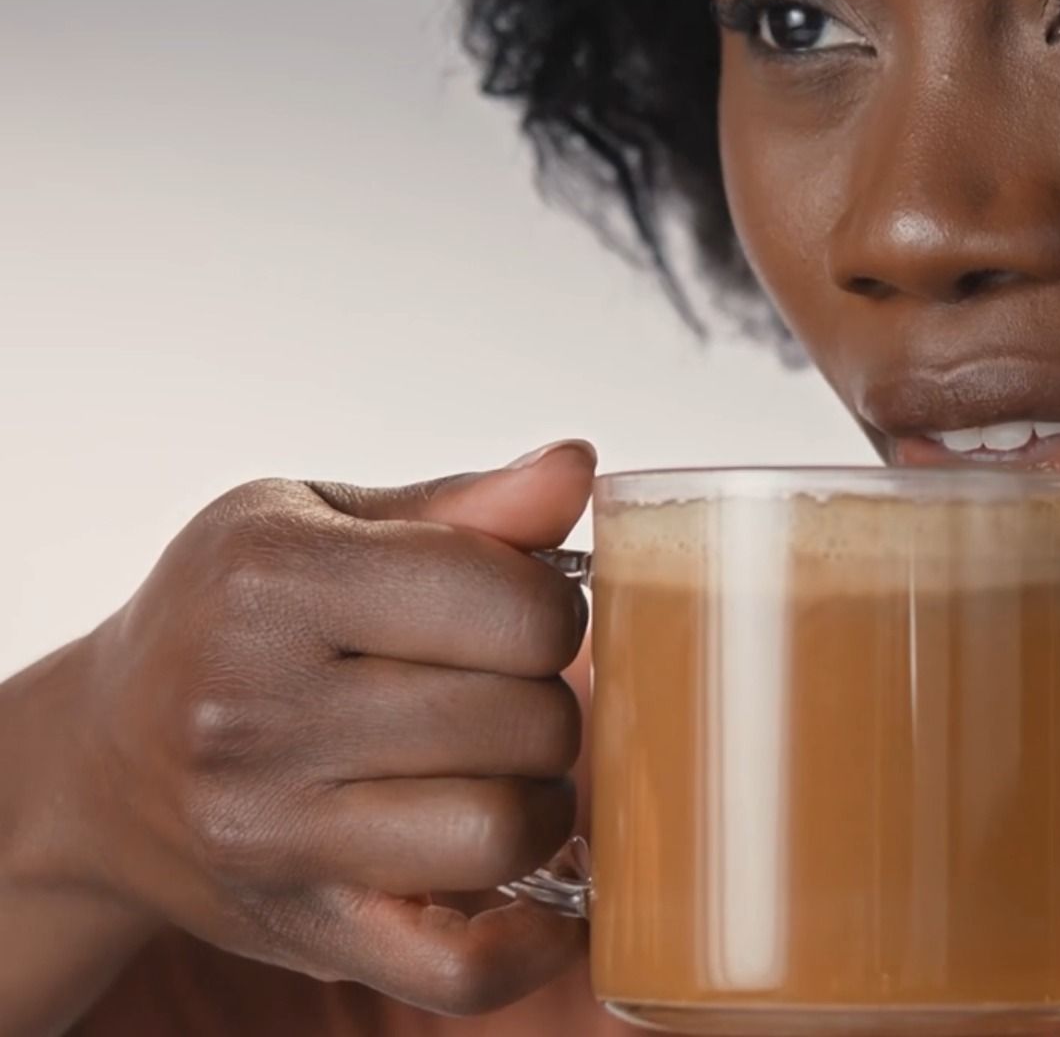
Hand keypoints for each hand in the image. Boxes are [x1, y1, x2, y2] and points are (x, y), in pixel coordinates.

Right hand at [58, 441, 596, 1014]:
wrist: (102, 759)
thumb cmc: (236, 618)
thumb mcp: (322, 523)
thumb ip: (463, 504)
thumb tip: (577, 468)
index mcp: (274, 581)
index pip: (515, 606)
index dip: (552, 612)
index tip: (520, 620)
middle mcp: (256, 709)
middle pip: (524, 721)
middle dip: (548, 706)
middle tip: (507, 700)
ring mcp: (273, 833)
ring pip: (504, 833)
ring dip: (541, 807)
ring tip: (504, 776)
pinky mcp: (302, 929)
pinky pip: (459, 970)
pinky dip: (530, 944)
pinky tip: (544, 897)